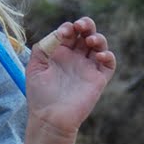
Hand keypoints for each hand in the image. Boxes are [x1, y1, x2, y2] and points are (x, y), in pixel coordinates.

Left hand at [21, 17, 116, 143]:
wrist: (50, 118)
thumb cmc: (40, 95)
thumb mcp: (35, 67)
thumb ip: (43, 47)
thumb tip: (59, 33)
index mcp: (60, 53)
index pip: (69, 32)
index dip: (68, 28)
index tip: (62, 34)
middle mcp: (75, 58)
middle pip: (86, 33)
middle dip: (86, 24)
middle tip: (81, 26)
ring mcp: (87, 68)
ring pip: (99, 45)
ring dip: (98, 37)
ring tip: (90, 40)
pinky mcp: (98, 79)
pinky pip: (109, 64)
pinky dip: (108, 56)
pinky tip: (99, 56)